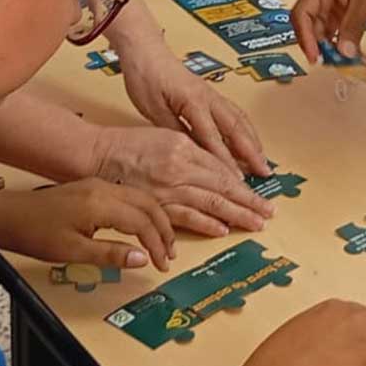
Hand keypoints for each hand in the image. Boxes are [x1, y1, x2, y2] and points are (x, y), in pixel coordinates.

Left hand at [0, 179, 176, 271]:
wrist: (8, 215)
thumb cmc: (35, 233)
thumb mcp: (73, 251)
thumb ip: (111, 254)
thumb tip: (143, 259)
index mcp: (100, 203)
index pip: (143, 221)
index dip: (157, 243)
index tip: (162, 263)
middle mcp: (103, 188)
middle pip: (148, 204)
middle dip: (163, 229)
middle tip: (169, 253)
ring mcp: (98, 185)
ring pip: (140, 197)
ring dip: (155, 219)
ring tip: (161, 243)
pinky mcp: (92, 187)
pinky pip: (128, 196)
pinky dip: (142, 212)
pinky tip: (142, 227)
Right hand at [91, 125, 272, 236]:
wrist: (97, 155)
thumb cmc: (129, 145)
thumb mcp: (165, 136)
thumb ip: (193, 152)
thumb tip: (219, 169)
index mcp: (183, 147)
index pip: (222, 170)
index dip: (244, 186)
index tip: (260, 196)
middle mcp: (179, 167)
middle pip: (222, 187)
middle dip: (248, 203)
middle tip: (267, 214)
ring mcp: (167, 188)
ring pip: (209, 203)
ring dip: (234, 215)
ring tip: (254, 224)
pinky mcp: (155, 204)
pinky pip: (185, 216)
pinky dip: (205, 223)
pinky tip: (221, 229)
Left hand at [119, 46, 270, 177]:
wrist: (145, 50)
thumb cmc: (145, 77)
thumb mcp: (153, 109)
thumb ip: (175, 131)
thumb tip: (192, 153)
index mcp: (193, 102)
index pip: (213, 138)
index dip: (226, 161)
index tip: (236, 181)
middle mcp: (208, 97)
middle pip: (236, 128)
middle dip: (252, 152)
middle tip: (265, 172)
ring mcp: (212, 94)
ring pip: (239, 119)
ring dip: (253, 140)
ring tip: (262, 160)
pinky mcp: (210, 94)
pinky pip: (234, 113)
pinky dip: (245, 128)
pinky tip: (249, 139)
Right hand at [289, 0, 365, 63]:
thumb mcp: (365, 0)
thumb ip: (353, 27)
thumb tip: (345, 52)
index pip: (301, 15)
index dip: (305, 38)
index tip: (315, 57)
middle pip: (308, 25)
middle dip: (318, 46)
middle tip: (333, 64)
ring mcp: (326, 2)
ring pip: (319, 30)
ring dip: (330, 46)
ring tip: (346, 60)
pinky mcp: (335, 10)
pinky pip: (331, 29)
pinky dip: (339, 41)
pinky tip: (351, 52)